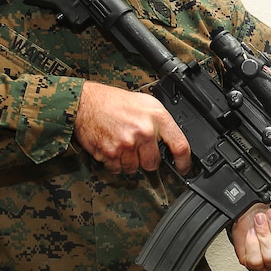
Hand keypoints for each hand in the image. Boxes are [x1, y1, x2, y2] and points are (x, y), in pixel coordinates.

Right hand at [74, 81, 190, 173]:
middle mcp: (144, 131)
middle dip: (147, 159)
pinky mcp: (110, 153)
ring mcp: (127, 144)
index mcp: (157, 117)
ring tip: (122, 143)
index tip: (184, 168)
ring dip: (129, 161)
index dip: (184, 162)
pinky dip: (115, 162)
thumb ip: (161, 123)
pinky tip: (112, 146)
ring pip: (134, 168)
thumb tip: (171, 142)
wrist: (85, 102)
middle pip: (153, 163)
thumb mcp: (147, 104)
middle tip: (137, 146)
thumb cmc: (115, 102)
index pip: (180, 145)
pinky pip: (118, 169)